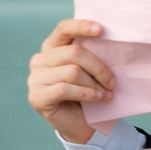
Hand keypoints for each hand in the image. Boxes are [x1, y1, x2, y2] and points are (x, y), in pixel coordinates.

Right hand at [27, 19, 114, 142]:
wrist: (82, 123)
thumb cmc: (90, 93)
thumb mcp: (93, 71)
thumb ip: (94, 56)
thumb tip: (114, 43)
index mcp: (54, 48)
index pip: (64, 29)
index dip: (81, 26)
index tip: (101, 29)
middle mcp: (40, 60)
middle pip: (74, 53)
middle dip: (99, 68)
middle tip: (113, 82)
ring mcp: (35, 78)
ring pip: (72, 72)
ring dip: (95, 85)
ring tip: (106, 94)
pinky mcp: (37, 97)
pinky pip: (65, 89)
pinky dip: (86, 94)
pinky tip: (97, 99)